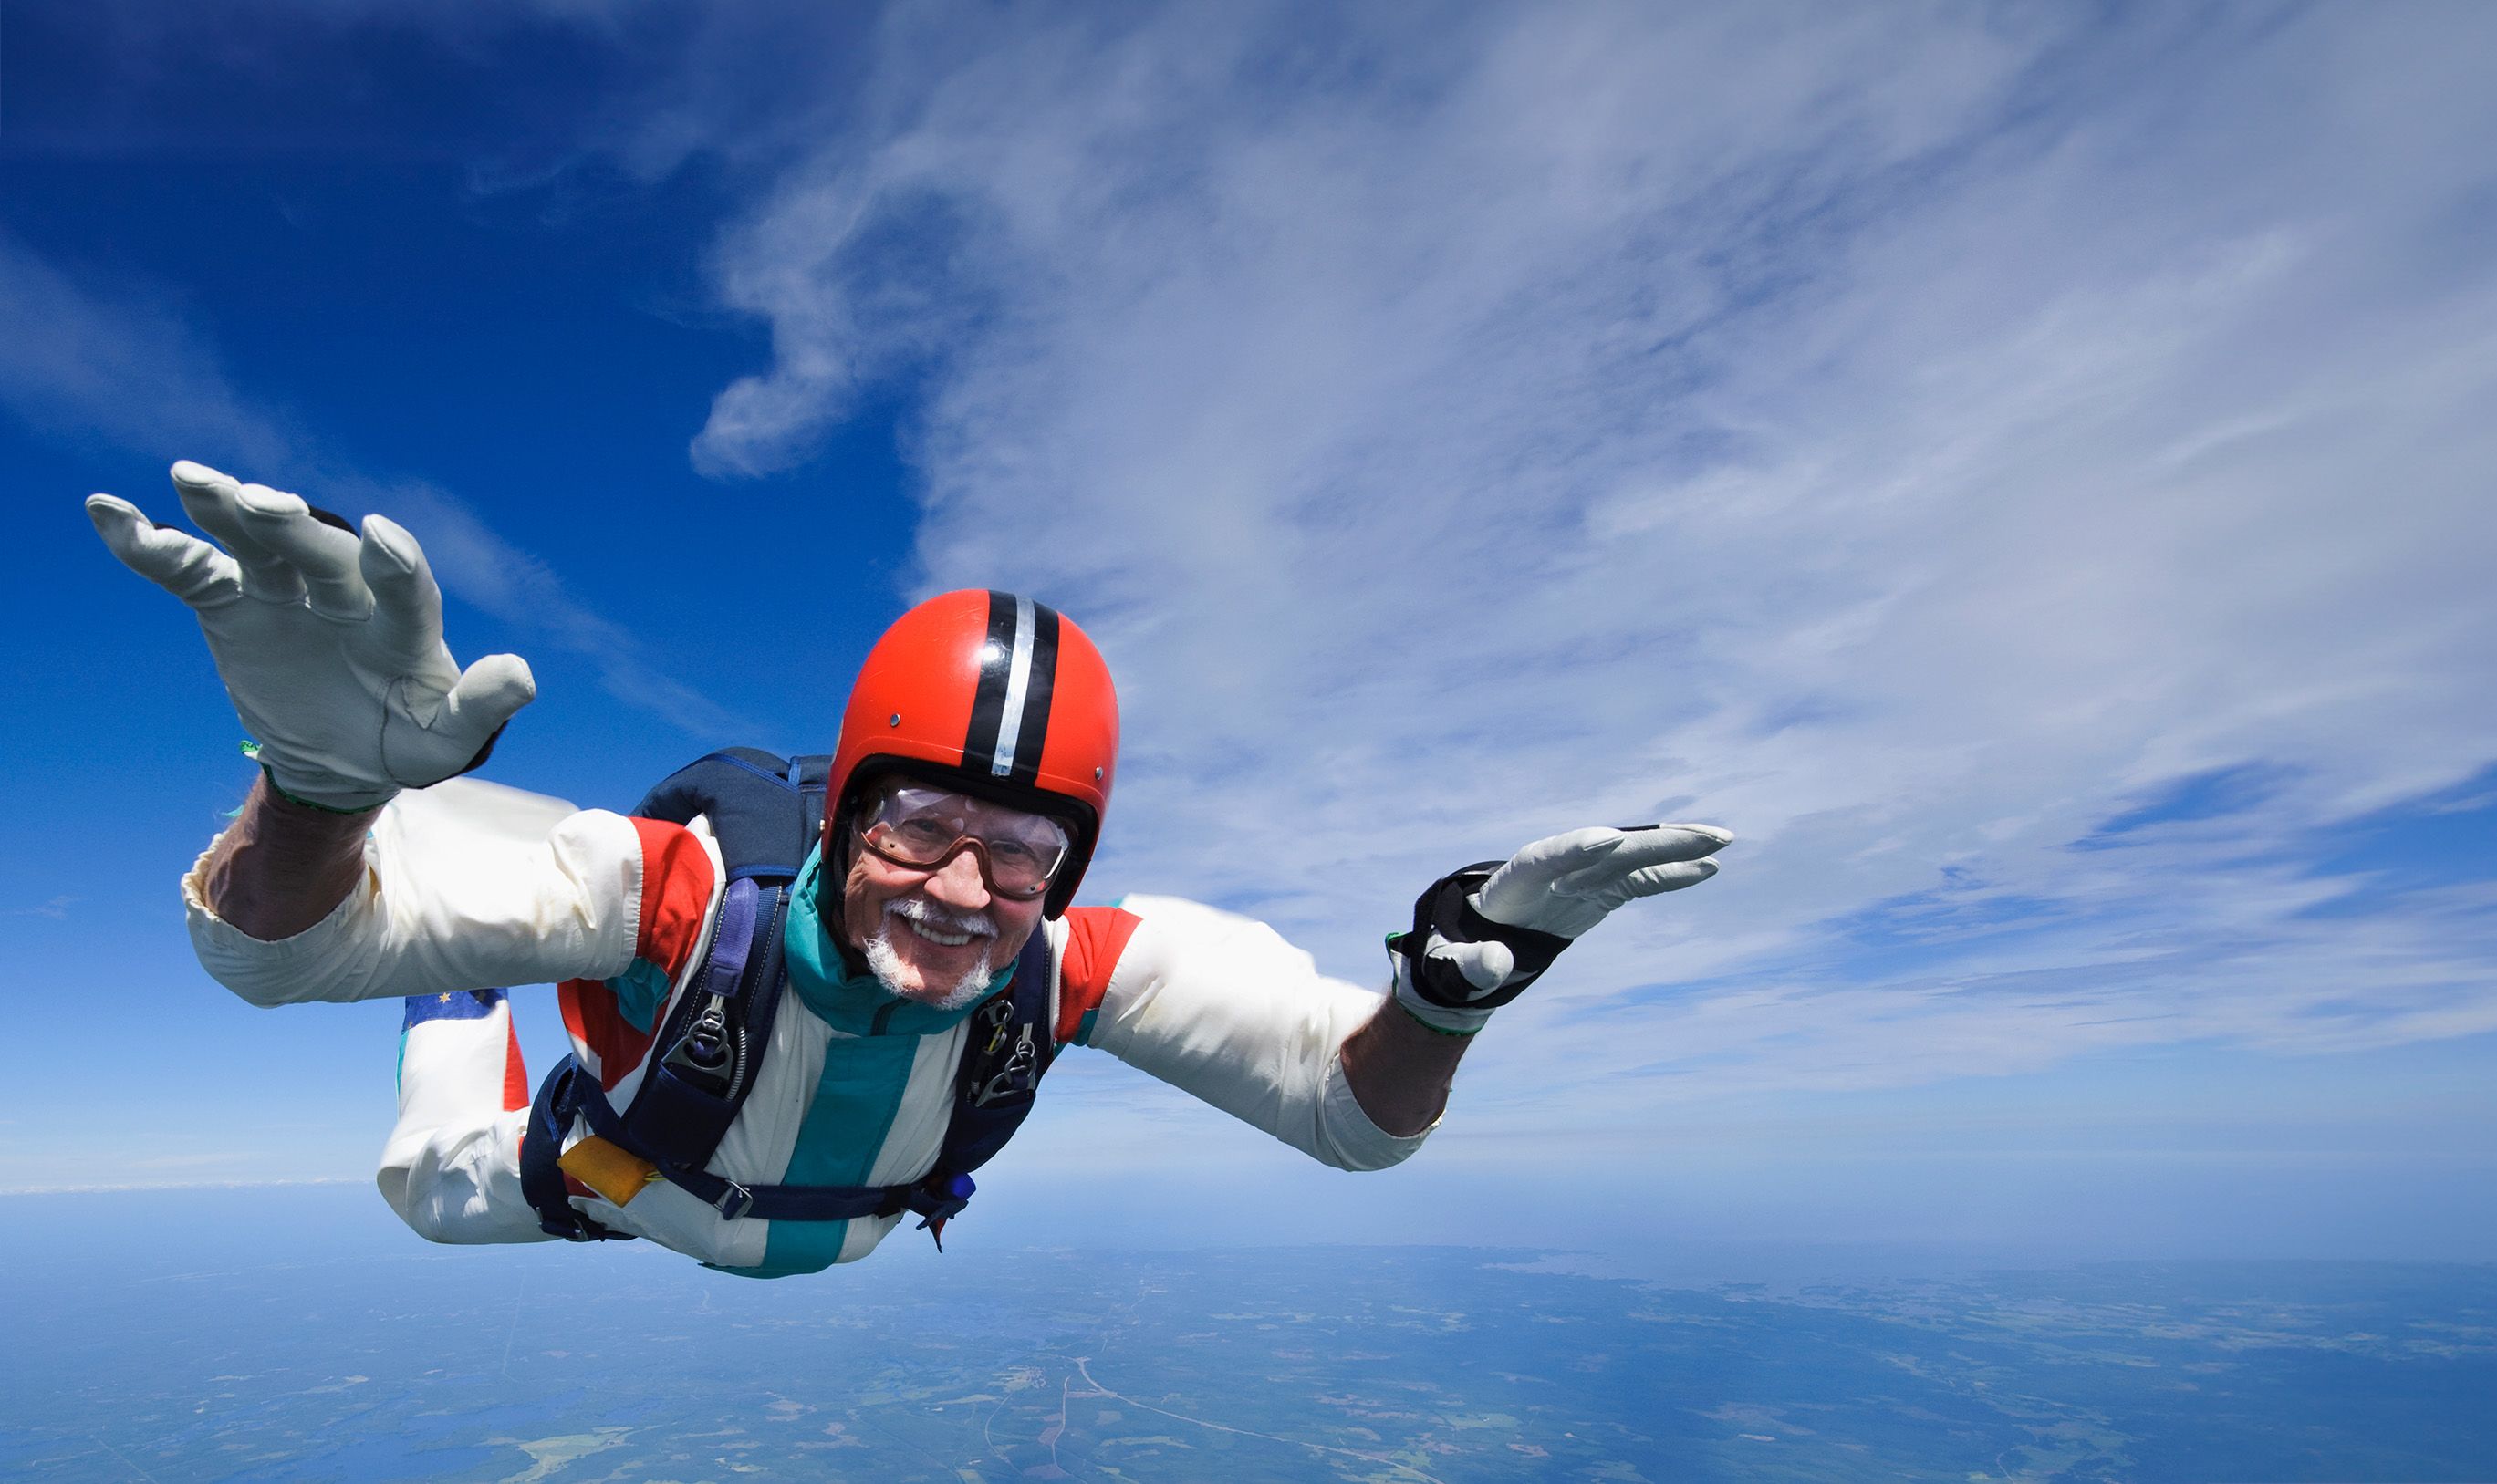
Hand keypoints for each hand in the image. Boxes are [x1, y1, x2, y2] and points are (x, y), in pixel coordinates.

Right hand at [88, 461, 535, 809]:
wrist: (343, 755)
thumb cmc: (404, 741)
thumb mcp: (443, 742)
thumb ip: (479, 709)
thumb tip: (522, 674)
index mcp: (403, 625)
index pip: (404, 589)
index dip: (396, 564)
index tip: (384, 537)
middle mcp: (346, 594)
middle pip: (323, 553)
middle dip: (295, 528)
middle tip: (264, 502)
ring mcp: (287, 593)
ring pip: (258, 544)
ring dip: (227, 512)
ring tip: (195, 481)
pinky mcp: (233, 604)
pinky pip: (192, 570)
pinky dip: (152, 545)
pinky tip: (109, 512)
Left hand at [1392, 822, 1729, 1031]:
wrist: (1470, 941)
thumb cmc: (1455, 954)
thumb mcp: (1452, 966)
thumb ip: (1471, 965)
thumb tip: (1497, 964)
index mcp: (1515, 879)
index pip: (1548, 856)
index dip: (1577, 848)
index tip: (1610, 840)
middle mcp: (1554, 866)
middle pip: (1606, 848)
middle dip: (1650, 840)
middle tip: (1699, 835)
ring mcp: (1580, 875)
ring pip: (1631, 857)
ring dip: (1674, 848)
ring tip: (1720, 841)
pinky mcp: (1597, 890)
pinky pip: (1637, 880)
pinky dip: (1669, 874)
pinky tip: (1706, 868)